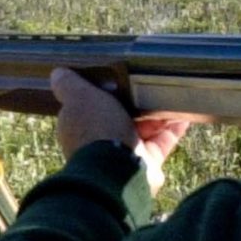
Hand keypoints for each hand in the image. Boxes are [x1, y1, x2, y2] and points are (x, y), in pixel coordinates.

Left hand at [50, 68, 187, 194]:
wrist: (118, 168)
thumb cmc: (96, 129)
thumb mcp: (78, 97)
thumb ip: (68, 85)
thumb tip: (57, 72)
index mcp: (81, 126)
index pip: (92, 106)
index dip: (106, 92)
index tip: (119, 77)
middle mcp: (102, 141)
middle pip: (121, 116)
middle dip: (136, 102)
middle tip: (150, 84)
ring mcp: (126, 153)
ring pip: (144, 128)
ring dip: (158, 113)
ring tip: (170, 94)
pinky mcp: (148, 163)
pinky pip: (163, 141)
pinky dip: (173, 128)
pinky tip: (183, 114)